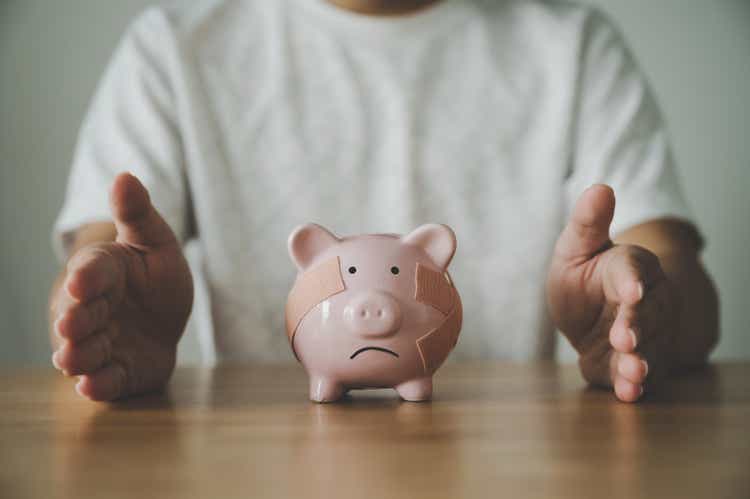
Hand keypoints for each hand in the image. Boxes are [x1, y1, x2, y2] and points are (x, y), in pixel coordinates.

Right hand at [51, 173, 192, 400]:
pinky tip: (91, 386)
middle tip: (71, 323)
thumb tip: (125, 176)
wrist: (163, 317)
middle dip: (76, 320)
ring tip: (73, 358)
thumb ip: (138, 215)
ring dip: (79, 355)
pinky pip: (106, 381)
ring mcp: (102, 344)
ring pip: (85, 352)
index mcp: (102, 273)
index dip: (88, 276)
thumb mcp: (155, 242)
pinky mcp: (116, 373)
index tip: (83, 279)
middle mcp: (93, 310)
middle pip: (80, 316)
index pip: (92, 272)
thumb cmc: (154, 276)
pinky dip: (98, 384)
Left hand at [546, 185, 678, 401]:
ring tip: (632, 372)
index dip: (632, 282)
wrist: (589, 316)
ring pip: (648, 347)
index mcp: (629, 266)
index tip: (632, 292)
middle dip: (637, 326)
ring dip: (640, 361)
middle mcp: (648, 301)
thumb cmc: (583, 274)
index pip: (632, 270)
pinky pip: (638, 375)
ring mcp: (647, 334)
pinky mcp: (638, 362)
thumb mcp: (575, 248)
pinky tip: (628, 392)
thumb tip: (599, 187)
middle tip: (624, 338)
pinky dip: (633, 385)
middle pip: (646, 313)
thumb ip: (587, 223)